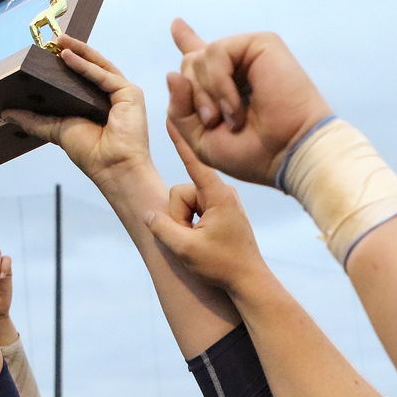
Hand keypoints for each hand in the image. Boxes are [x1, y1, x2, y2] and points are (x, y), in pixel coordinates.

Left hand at [0, 35, 151, 190]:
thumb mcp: (56, 130)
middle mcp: (111, 96)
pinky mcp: (130, 93)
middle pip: (91, 66)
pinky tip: (68, 56)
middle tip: (52, 40)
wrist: (111, 168)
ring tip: (59, 40)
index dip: (66, 63)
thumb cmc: (91, 153)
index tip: (48, 52)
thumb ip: (33, 120)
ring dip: (79, 50)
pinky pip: (104, 74)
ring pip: (99, 65)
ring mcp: (122, 93)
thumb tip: (6, 112)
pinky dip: (86, 65)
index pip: (82, 76)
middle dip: (72, 50)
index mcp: (97, 103)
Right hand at [144, 121, 268, 292]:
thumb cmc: (222, 265)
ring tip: (200, 242)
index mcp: (218, 195)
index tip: (170, 116)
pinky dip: (191, 225)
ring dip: (185, 224)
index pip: (193, 161)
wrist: (249, 280)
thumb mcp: (186, 249)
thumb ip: (162, 228)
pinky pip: (194, 210)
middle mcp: (222, 193)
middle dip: (179, 216)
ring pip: (186, 203)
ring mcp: (221, 201)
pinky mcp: (220, 211)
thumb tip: (147, 213)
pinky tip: (202, 241)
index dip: (179, 141)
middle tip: (192, 239)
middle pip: (181, 191)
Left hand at [167, 20, 331, 186]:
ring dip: (206, 95)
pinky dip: (219, 84)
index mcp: (225, 87)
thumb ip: (180, 111)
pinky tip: (235, 108)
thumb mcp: (201, 141)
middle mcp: (237, 67)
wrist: (288, 153)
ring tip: (231, 119)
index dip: (187, 40)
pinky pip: (216, 52)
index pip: (201, 57)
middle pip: (188, 64)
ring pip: (198, 59)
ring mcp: (249, 54)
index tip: (177, 24)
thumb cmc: (252, 153)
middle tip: (213, 122)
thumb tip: (173, 74)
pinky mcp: (262, 43)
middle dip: (192, 98)